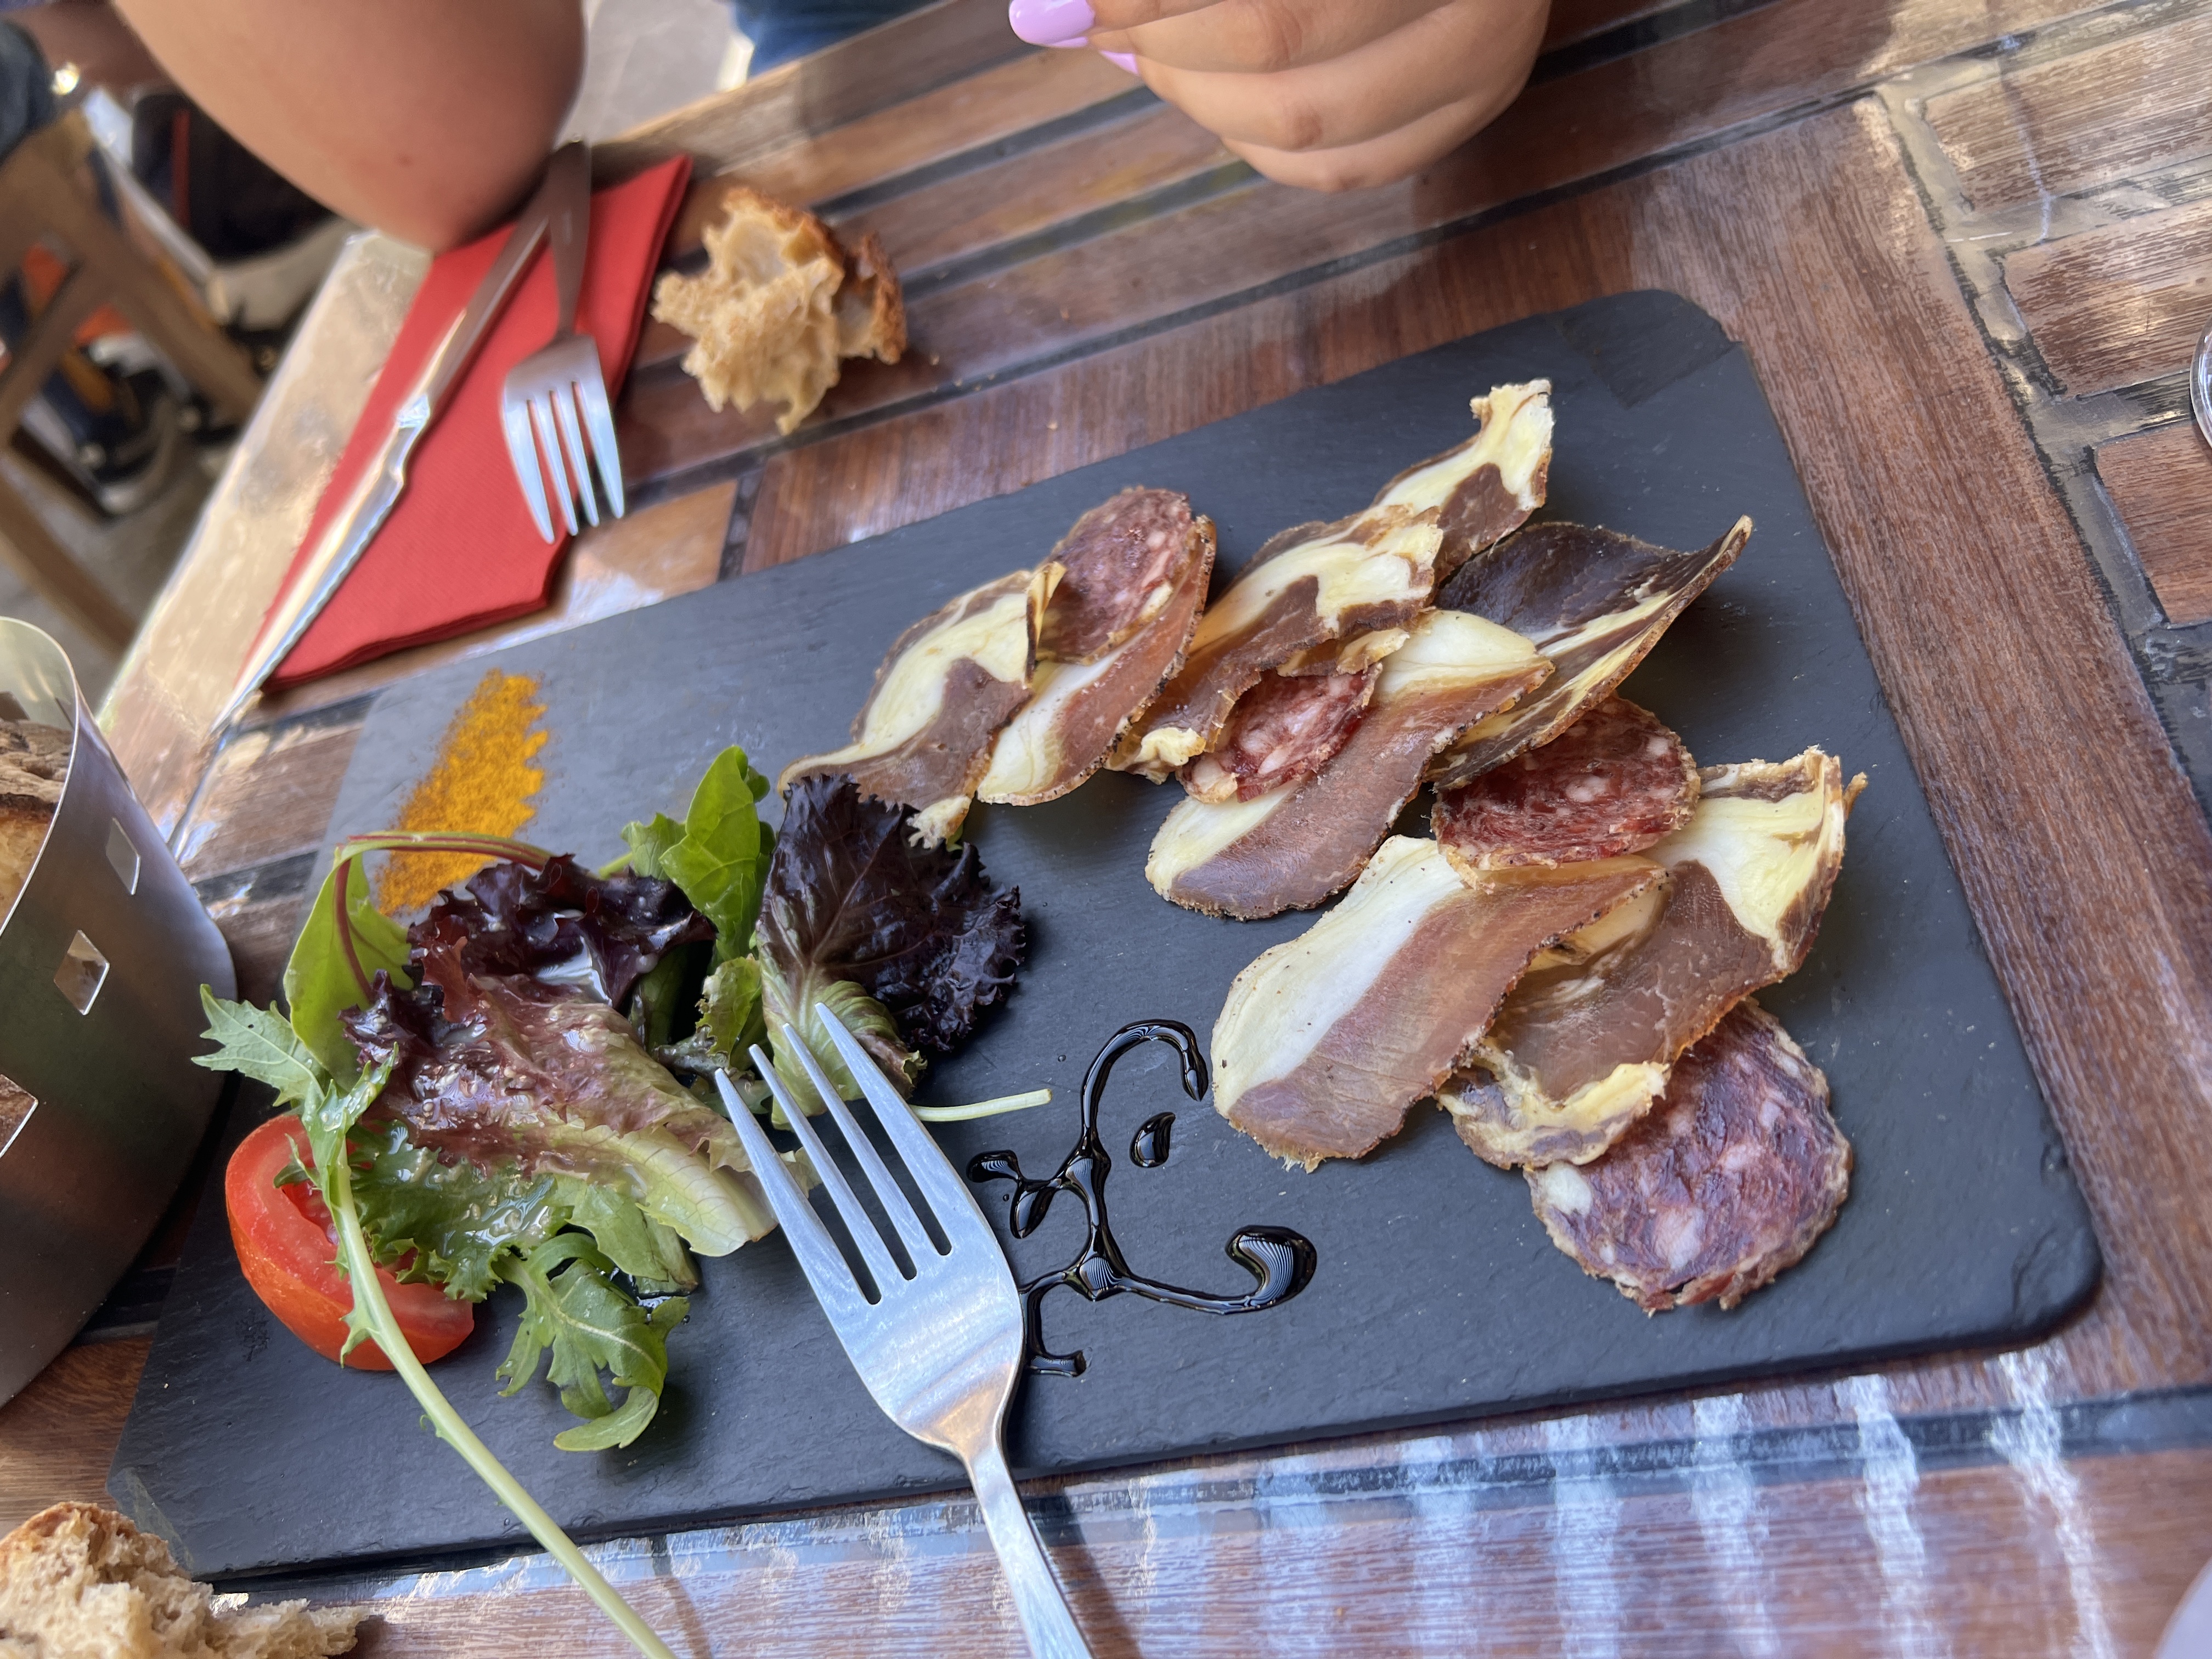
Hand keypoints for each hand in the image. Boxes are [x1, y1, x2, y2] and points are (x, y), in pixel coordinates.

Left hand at [1007, 0, 1548, 191]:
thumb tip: (1043, 13)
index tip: (1071, 4)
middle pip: (1273, 40)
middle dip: (1162, 42)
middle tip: (1108, 24)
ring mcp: (1483, 55)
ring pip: (1304, 120)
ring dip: (1197, 97)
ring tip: (1151, 55)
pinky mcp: (1472, 113)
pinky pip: (1340, 168)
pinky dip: (1252, 142)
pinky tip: (1213, 96)